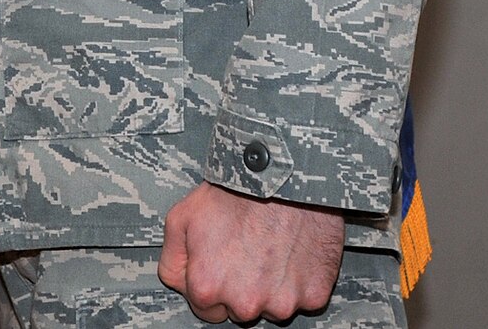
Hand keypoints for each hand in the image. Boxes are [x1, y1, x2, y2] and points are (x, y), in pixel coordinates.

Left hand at [157, 182, 343, 323]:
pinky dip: (299, 281)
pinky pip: (304, 298)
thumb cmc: (234, 193)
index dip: (213, 285)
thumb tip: (181, 285)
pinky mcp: (314, 295)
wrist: (284, 176)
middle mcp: (244, 303)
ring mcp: (282, 302)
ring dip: (271, 287)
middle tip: (247, 250)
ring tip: (270, 249)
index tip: (222, 263)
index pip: (206, 310)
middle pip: (240, 311)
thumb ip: (173, 261)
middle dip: (240, 288)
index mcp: (207, 287)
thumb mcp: (181, 217)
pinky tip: (291, 253)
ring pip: (273, 307)